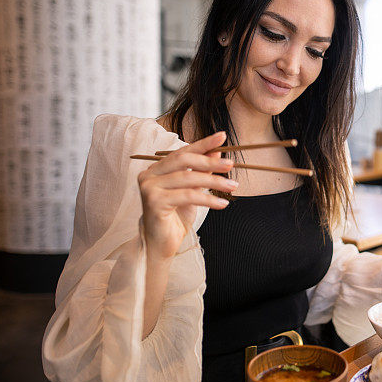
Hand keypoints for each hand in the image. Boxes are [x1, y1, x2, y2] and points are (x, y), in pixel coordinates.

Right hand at [137, 131, 237, 260]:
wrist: (161, 244)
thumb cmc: (175, 218)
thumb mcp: (192, 191)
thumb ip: (200, 172)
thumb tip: (217, 153)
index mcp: (156, 169)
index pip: (182, 151)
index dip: (203, 143)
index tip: (222, 136)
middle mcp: (149, 175)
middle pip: (184, 160)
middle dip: (210, 161)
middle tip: (230, 165)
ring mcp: (149, 188)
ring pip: (188, 178)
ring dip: (214, 182)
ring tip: (232, 186)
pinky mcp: (154, 202)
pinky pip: (188, 196)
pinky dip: (208, 199)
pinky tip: (222, 203)